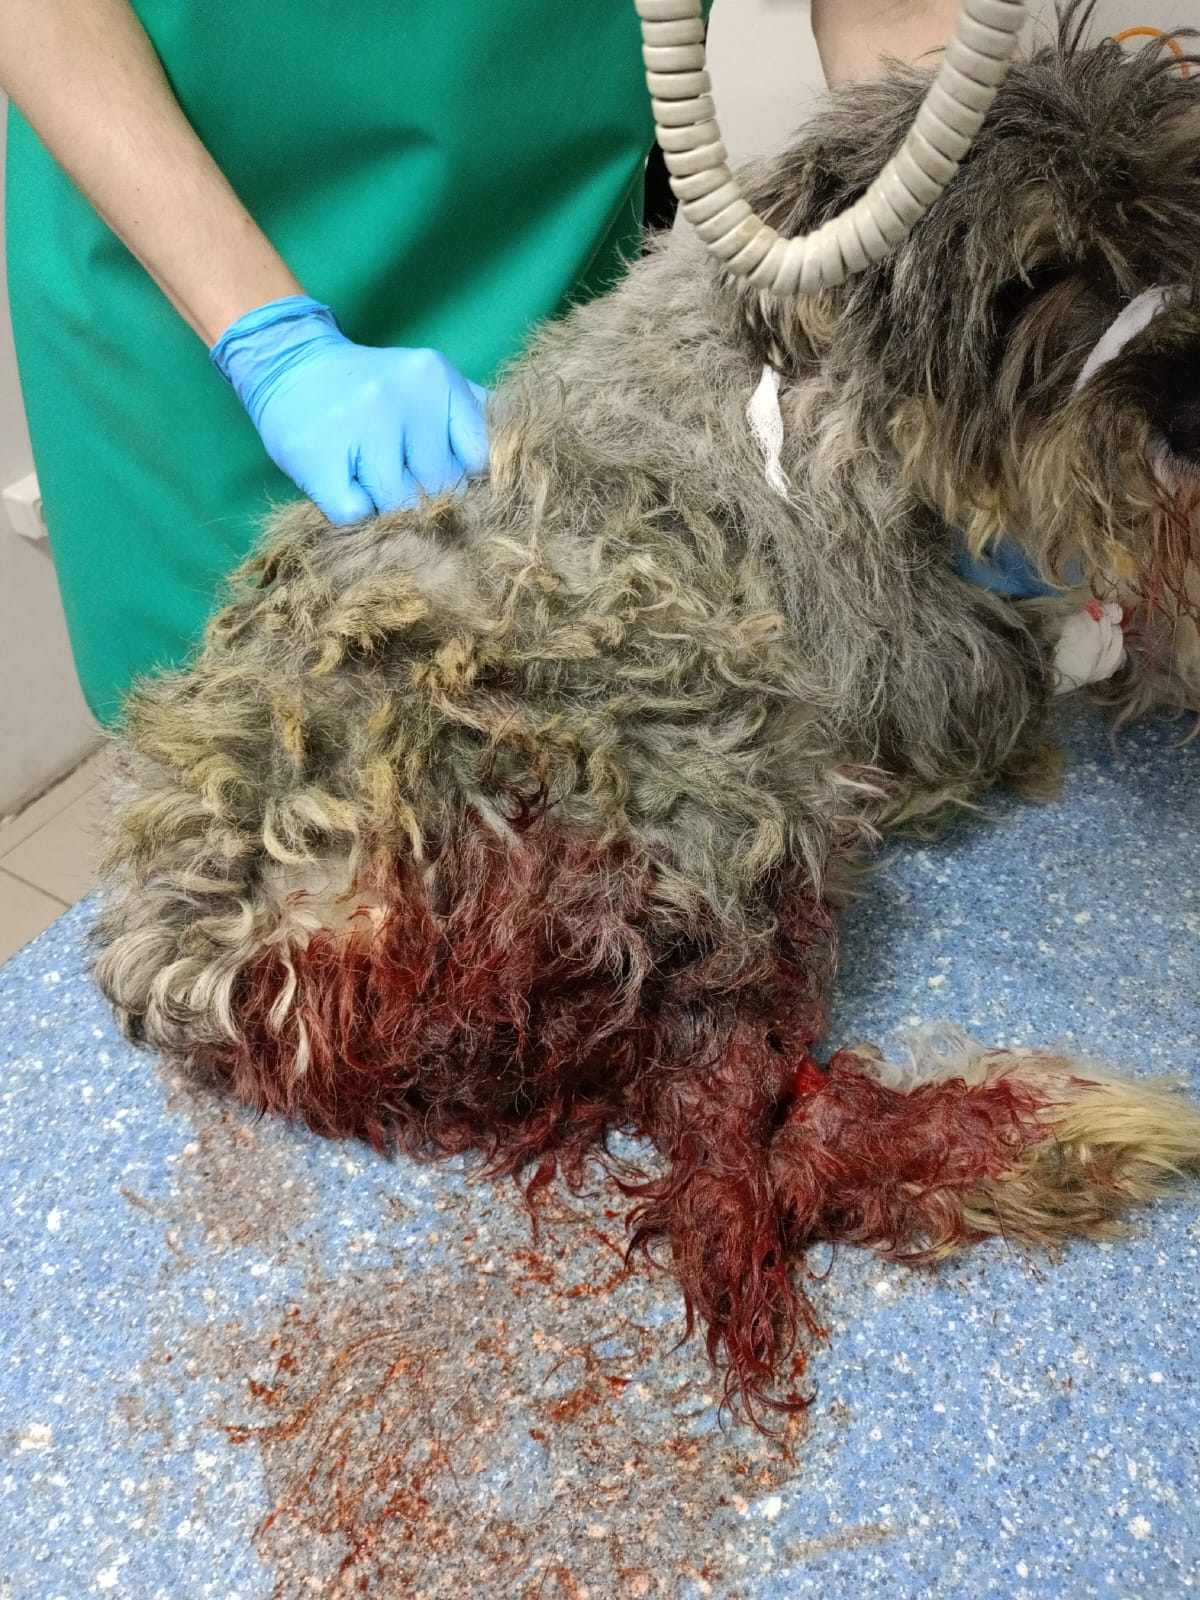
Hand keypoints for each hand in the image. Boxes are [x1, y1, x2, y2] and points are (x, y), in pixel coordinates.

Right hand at [211, 295, 488, 524]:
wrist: (287, 364)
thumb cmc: (372, 390)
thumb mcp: (427, 385)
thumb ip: (472, 417)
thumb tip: (519, 466)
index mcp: (436, 378)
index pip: (479, 460)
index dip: (467, 483)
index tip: (452, 488)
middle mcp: (402, 397)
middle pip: (442, 489)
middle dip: (426, 497)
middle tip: (399, 478)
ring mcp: (359, 426)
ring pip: (400, 507)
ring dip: (386, 506)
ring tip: (368, 476)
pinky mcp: (319, 457)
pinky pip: (357, 516)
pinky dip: (353, 512)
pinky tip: (343, 481)